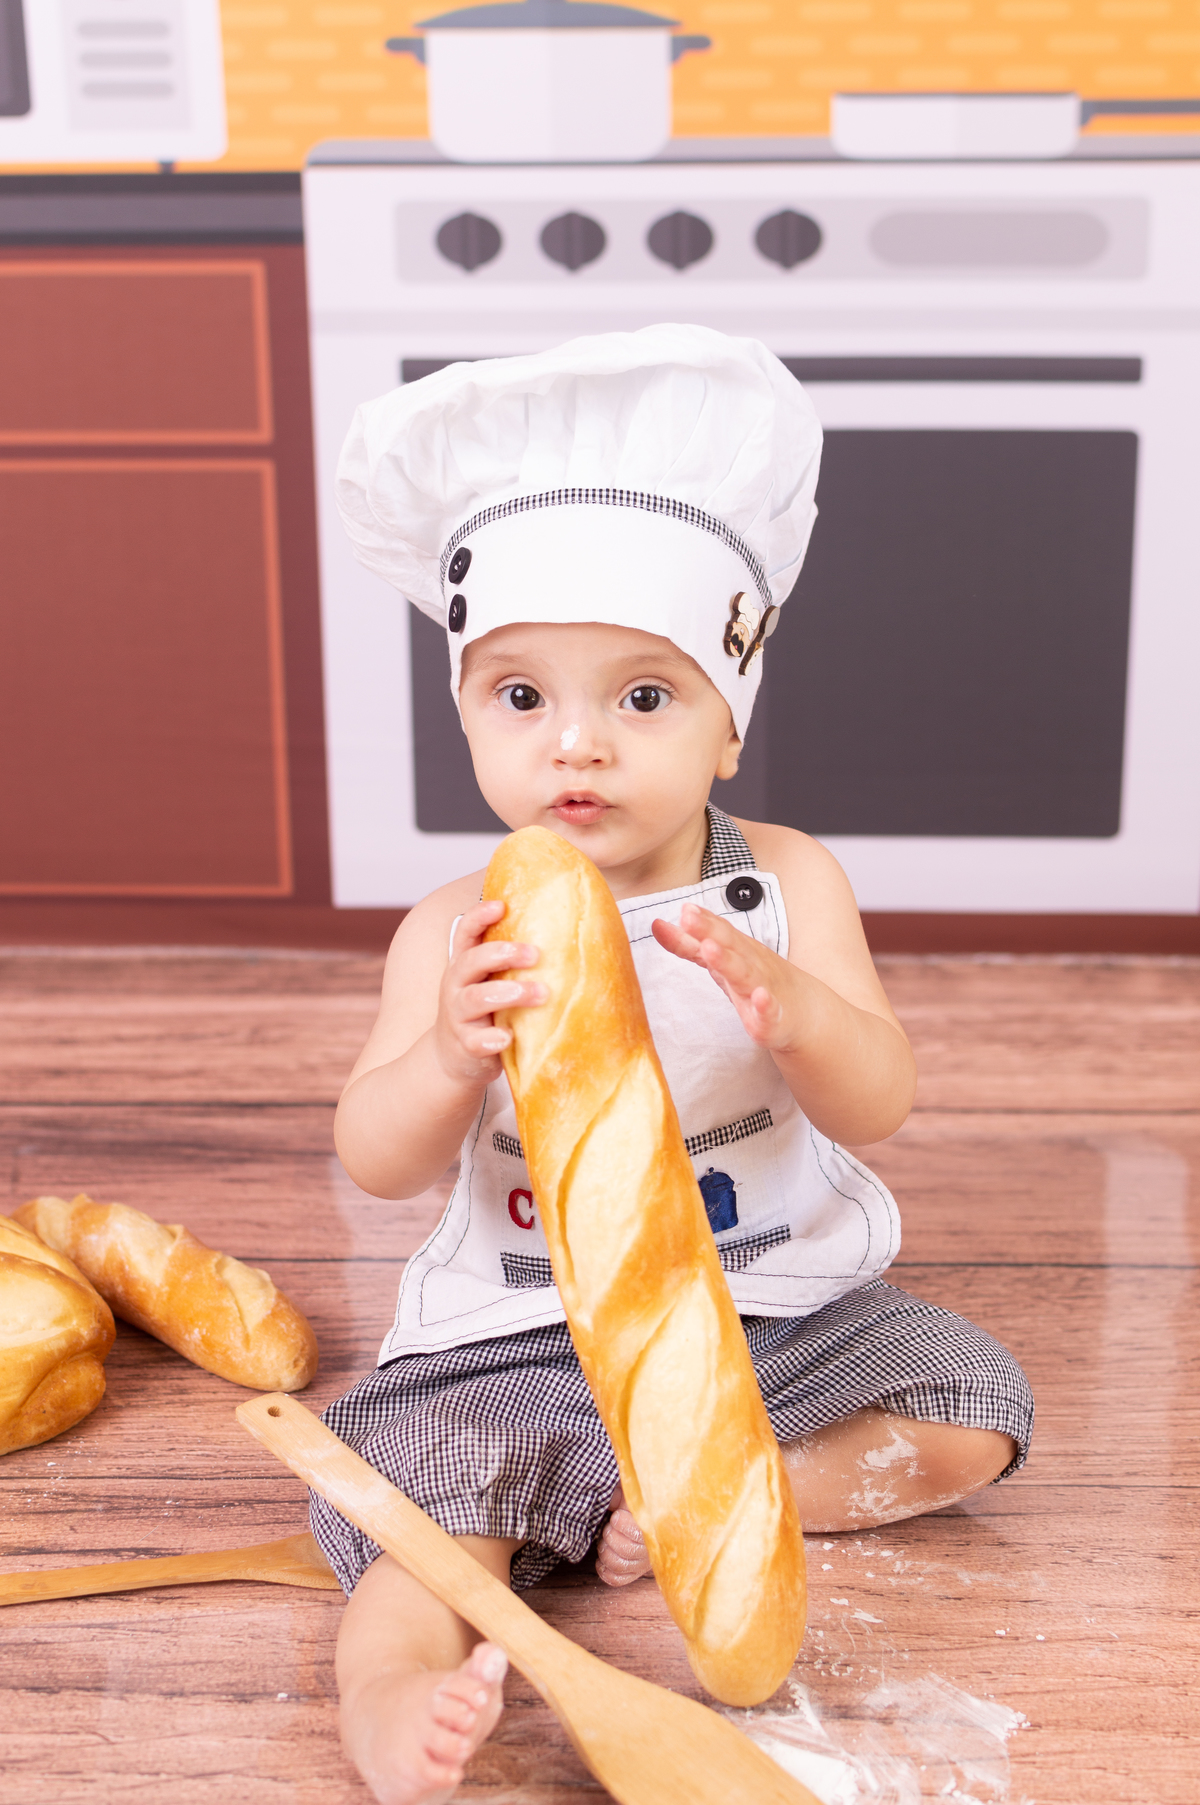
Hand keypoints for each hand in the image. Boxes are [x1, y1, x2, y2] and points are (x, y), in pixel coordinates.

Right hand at [432, 899, 545, 1085]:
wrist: (454, 1057)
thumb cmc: (483, 1010)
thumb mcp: (488, 980)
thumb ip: (511, 962)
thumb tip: (563, 932)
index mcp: (464, 964)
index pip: (465, 933)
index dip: (479, 917)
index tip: (501, 905)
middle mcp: (457, 985)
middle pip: (472, 961)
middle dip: (502, 953)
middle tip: (535, 954)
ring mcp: (458, 1016)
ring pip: (476, 998)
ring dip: (509, 994)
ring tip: (540, 994)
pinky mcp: (466, 1045)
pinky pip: (476, 1041)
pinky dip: (492, 1038)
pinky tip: (509, 1037)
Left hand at [651, 902, 795, 1050]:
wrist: (805, 1012)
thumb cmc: (757, 980)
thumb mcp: (722, 960)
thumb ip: (688, 945)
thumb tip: (656, 925)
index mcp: (738, 950)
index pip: (718, 931)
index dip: (701, 921)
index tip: (684, 909)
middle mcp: (750, 964)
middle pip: (729, 946)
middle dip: (709, 931)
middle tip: (689, 917)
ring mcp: (763, 990)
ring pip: (744, 974)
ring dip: (728, 961)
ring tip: (710, 949)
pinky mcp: (773, 1019)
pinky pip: (769, 1012)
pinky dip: (765, 1006)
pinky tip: (760, 997)